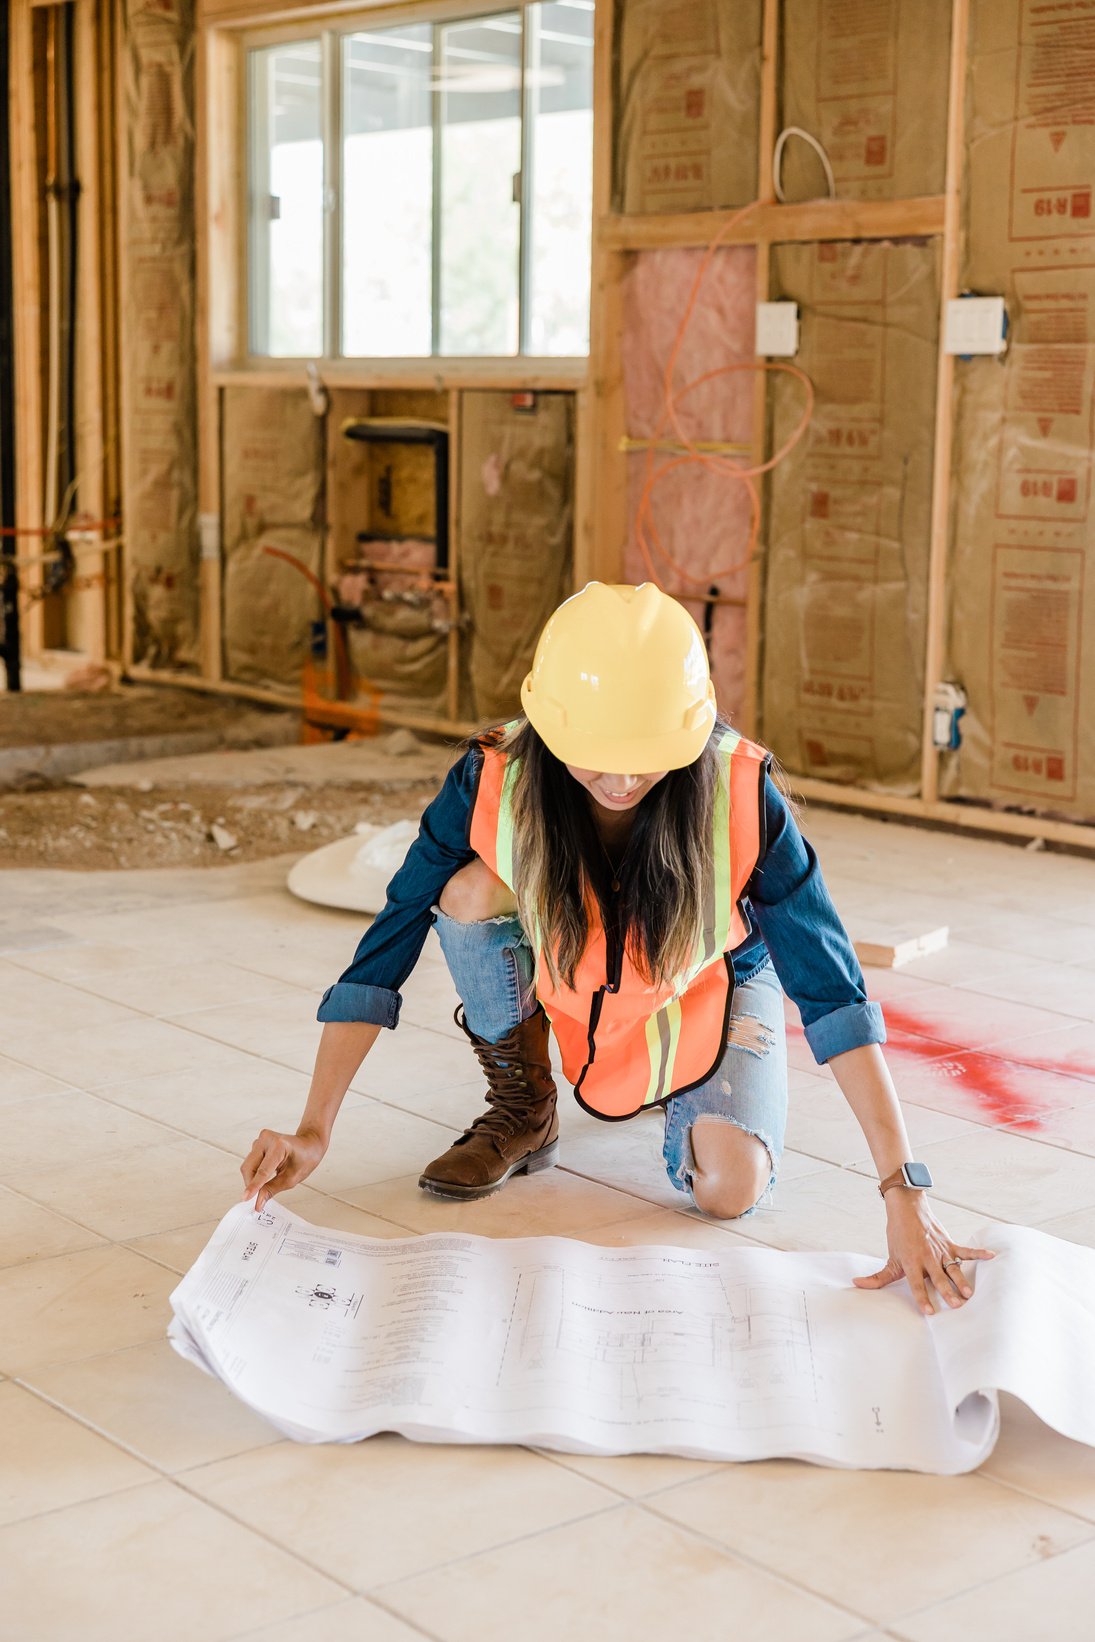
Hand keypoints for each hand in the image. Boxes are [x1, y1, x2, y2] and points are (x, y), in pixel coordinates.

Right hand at [240, 1126, 326, 1210]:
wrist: (309, 1144)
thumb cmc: (305, 1158)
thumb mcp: (291, 1179)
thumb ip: (272, 1190)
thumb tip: (258, 1202)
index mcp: (280, 1146)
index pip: (263, 1170)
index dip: (254, 1186)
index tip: (246, 1198)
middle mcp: (267, 1139)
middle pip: (249, 1167)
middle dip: (251, 1184)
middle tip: (256, 1197)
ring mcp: (261, 1138)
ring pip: (248, 1165)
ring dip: (252, 1178)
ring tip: (265, 1184)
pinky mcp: (258, 1142)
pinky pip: (251, 1161)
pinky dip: (254, 1172)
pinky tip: (266, 1175)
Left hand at [853, 1189, 995, 1315]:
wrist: (907, 1207)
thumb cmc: (898, 1235)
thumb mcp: (889, 1257)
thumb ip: (877, 1277)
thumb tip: (856, 1284)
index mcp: (912, 1263)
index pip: (917, 1284)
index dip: (922, 1298)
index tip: (929, 1311)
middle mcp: (927, 1258)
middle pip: (938, 1278)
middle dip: (947, 1291)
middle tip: (956, 1305)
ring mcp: (940, 1250)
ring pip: (953, 1267)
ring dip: (961, 1280)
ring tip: (969, 1293)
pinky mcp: (949, 1243)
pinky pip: (965, 1250)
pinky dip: (978, 1252)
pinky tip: (991, 1256)